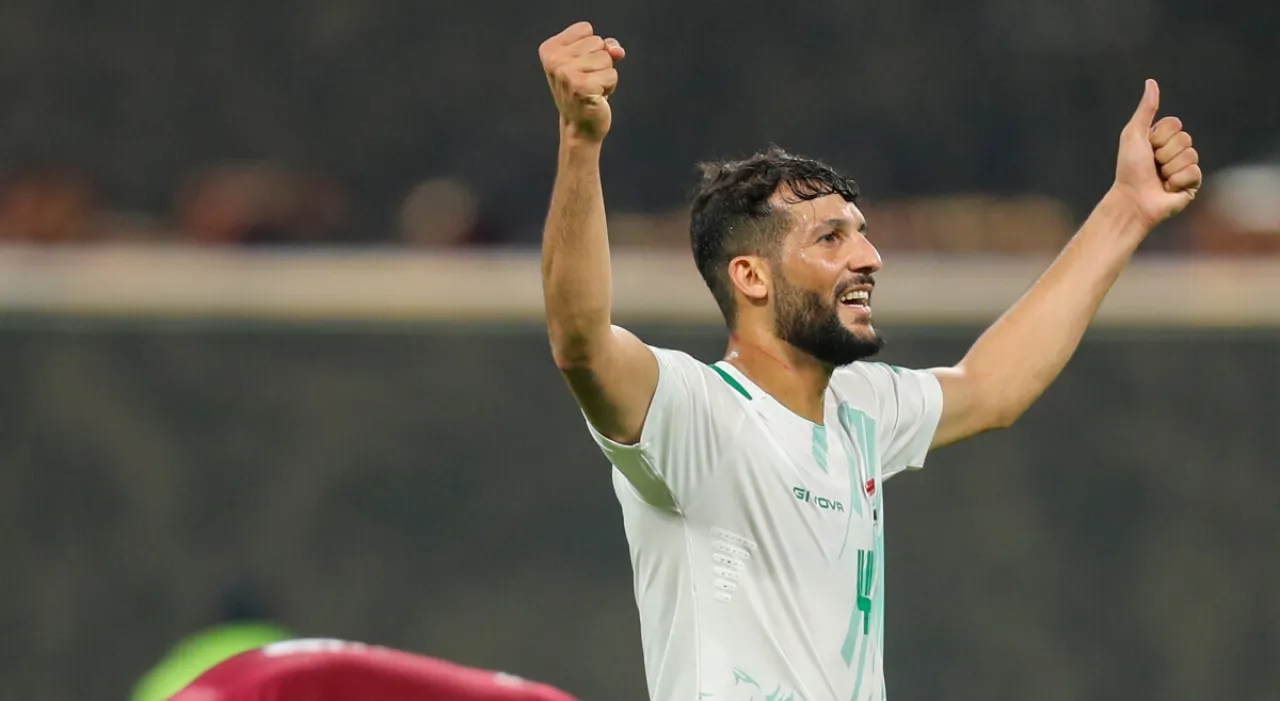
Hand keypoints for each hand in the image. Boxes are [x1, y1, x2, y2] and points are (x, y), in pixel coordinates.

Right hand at [539, 22, 625, 142]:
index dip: (591, 48)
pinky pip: (612, 75)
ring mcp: (566, 74)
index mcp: (550, 49)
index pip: (586, 29)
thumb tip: (617, 51)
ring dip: (605, 75)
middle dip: (600, 62)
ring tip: (591, 88)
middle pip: (597, 42)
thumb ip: (605, 46)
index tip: (580, 67)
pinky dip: (609, 86)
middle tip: (587, 80)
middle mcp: (554, 60)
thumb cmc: (584, 90)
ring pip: (606, 58)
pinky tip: (596, 96)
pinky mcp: (581, 87)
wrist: (580, 126)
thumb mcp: (590, 61)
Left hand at [1111, 79, 1202, 228]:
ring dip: (1170, 168)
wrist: (1132, 199)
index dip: (1159, 136)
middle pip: (1185, 138)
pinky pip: (1194, 172)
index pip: (1175, 124)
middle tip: (1152, 166)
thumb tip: (1151, 82)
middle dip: (1164, 153)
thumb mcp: (1134, 135)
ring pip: (1191, 155)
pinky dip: (1177, 180)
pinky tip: (1168, 188)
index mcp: (1163, 138)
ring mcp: (1185, 167)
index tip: (1146, 148)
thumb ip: (1146, 109)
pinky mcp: (1192, 184)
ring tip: (1159, 179)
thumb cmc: (1129, 169)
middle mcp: (1175, 151)